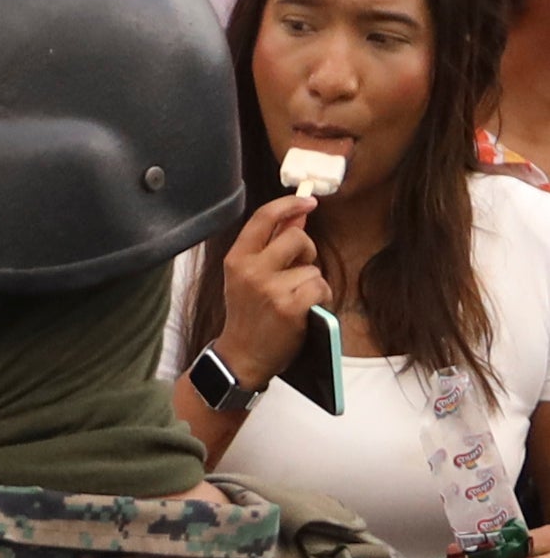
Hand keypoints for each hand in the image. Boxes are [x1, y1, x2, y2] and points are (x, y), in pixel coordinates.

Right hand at [209, 193, 330, 392]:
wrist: (242, 356)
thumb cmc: (249, 314)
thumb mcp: (249, 276)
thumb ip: (271, 244)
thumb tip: (298, 214)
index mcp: (237, 259)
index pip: (263, 218)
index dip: (289, 204)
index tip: (309, 201)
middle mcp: (250, 270)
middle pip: (297, 237)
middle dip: (306, 251)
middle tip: (296, 271)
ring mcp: (269, 289)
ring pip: (313, 267)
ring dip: (312, 283)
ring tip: (294, 300)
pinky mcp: (289, 307)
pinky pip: (320, 287)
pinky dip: (319, 299)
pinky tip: (304, 311)